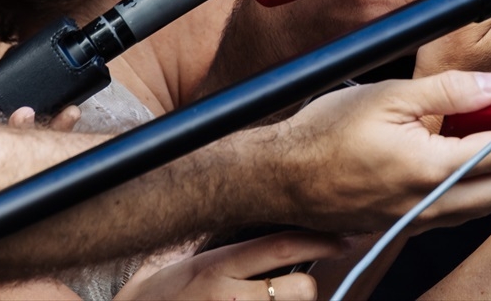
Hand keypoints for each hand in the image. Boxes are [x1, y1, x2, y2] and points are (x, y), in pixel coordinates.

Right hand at [116, 232, 343, 299]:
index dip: (322, 241)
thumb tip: (219, 200)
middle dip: (308, 289)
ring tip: (278, 300)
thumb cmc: (146, 300)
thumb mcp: (168, 263)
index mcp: (215, 268)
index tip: (344, 238)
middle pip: (301, 290)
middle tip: (302, 287)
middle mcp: (227, 298)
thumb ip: (200, 240)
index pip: (282, 247)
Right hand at [271, 71, 490, 230]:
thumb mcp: (388, 94)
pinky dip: (487, 197)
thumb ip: (447, 89)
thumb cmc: (321, 135)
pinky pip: (458, 212)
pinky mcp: (402, 222)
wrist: (275, 178)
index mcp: (428, 168)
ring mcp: (415, 217)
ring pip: (483, 206)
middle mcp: (427, 202)